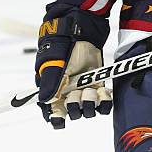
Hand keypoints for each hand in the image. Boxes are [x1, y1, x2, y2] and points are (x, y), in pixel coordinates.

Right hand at [35, 7, 110, 128]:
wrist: (82, 31)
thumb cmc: (63, 45)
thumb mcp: (55, 62)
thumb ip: (51, 81)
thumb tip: (45, 101)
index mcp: (53, 90)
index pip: (53, 113)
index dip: (57, 119)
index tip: (62, 119)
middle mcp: (68, 93)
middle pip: (73, 113)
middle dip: (76, 106)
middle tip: (78, 94)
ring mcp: (84, 89)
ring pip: (88, 109)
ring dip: (90, 103)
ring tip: (91, 89)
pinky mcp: (97, 84)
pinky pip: (103, 102)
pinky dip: (105, 102)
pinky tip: (104, 94)